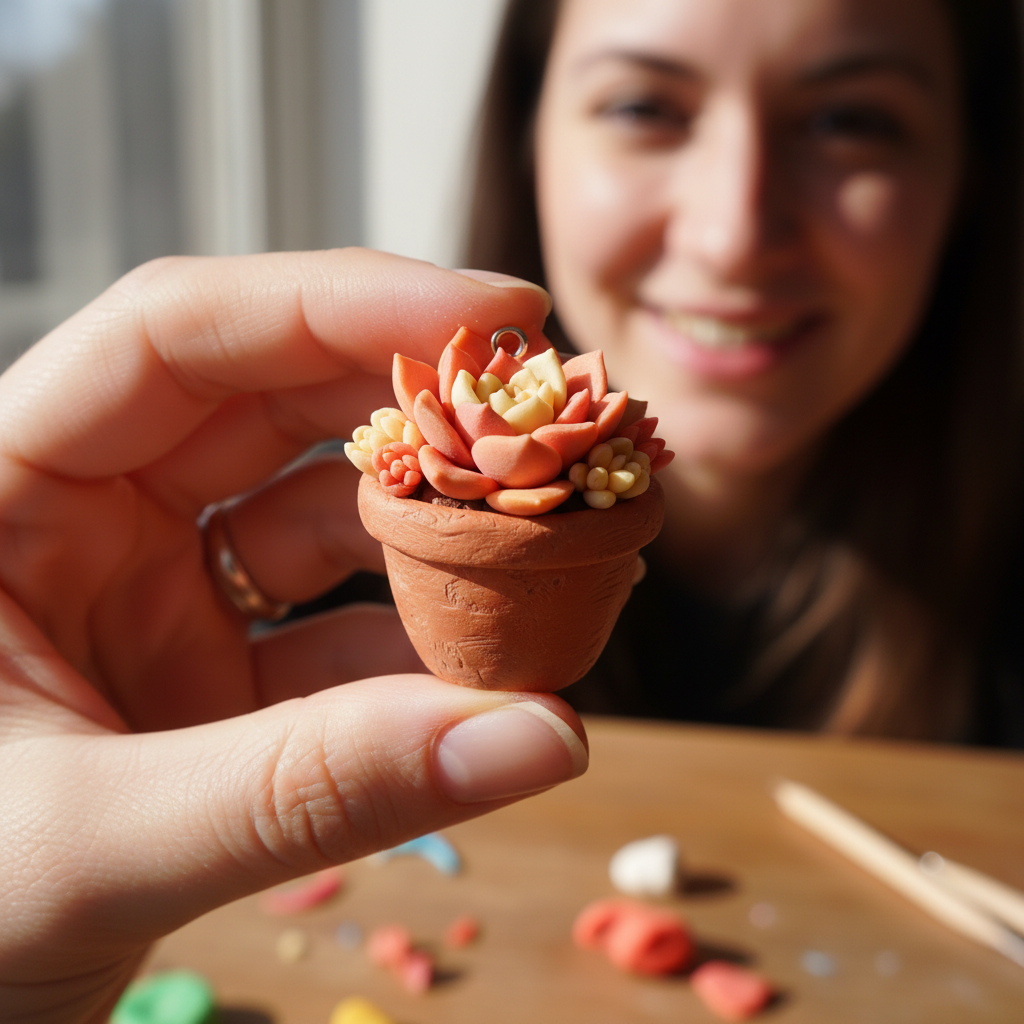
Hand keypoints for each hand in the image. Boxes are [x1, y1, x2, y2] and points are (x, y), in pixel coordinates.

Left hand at [0, 249, 586, 1021]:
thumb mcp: (89, 847)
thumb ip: (311, 788)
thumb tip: (536, 735)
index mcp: (1, 491)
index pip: (176, 337)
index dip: (340, 305)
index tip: (492, 317)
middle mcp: (87, 520)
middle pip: (274, 408)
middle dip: (417, 415)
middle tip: (550, 427)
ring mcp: (157, 597)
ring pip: (323, 524)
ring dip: (437, 544)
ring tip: (552, 562)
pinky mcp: (212, 677)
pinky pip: (337, 636)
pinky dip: (420, 653)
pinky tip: (494, 676)